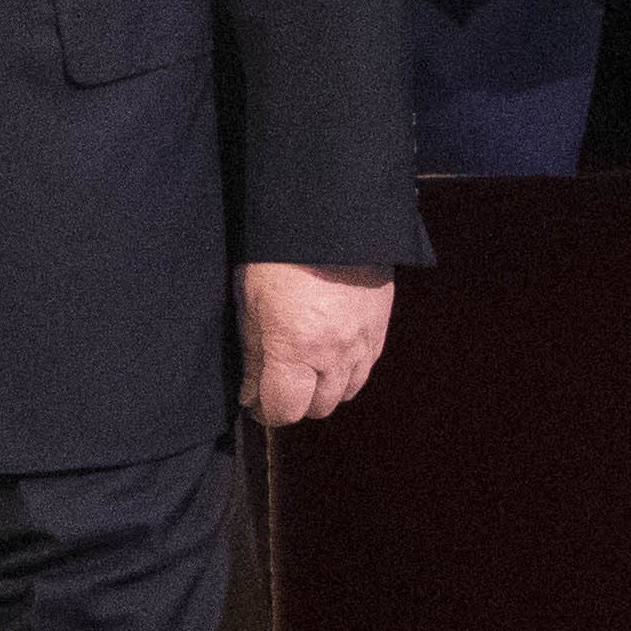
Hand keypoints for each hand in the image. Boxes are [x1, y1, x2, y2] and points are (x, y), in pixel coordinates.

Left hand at [241, 260, 393, 425]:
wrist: (329, 219)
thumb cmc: (276, 258)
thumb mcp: (250, 305)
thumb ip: (254, 356)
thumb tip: (252, 393)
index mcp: (293, 349)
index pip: (284, 409)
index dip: (266, 411)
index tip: (255, 402)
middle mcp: (332, 354)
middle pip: (317, 407)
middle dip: (295, 402)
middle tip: (279, 385)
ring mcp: (361, 343)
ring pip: (346, 392)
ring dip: (324, 390)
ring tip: (306, 371)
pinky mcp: (380, 329)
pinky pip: (366, 368)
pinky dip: (348, 371)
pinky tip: (331, 356)